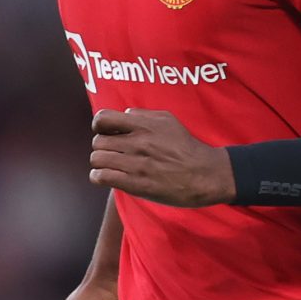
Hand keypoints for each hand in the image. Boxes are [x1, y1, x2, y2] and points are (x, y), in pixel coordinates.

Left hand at [88, 109, 235, 207]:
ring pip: (97, 159)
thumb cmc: (186, 148)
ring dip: (100, 163)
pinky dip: (99, 177)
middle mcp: (138, 143)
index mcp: (144, 125)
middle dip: (102, 147)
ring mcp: (136, 165)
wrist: (203, 175)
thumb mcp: (168, 121)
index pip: (103, 119)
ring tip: (111, 165)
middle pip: (98, 142)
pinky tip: (108, 177)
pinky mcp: (136, 184)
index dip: (99, 126)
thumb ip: (143, 115)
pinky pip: (102, 177)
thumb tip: (123, 114)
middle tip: (112, 153)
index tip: (106, 132)